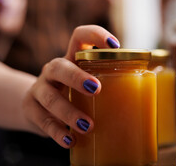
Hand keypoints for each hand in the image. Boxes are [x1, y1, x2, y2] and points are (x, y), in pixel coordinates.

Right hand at [22, 25, 119, 147]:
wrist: (32, 104)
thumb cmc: (69, 92)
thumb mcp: (82, 81)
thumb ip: (104, 82)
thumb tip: (145, 92)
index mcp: (70, 58)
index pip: (80, 36)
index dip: (96, 35)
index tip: (114, 45)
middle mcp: (53, 70)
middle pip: (60, 67)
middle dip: (77, 77)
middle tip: (96, 89)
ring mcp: (40, 88)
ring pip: (50, 97)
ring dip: (70, 112)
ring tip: (88, 126)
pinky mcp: (31, 108)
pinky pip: (43, 121)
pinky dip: (58, 132)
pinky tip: (70, 141)